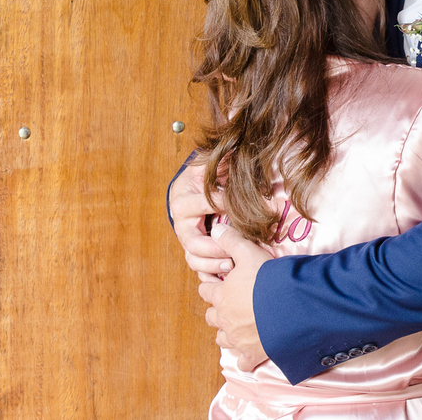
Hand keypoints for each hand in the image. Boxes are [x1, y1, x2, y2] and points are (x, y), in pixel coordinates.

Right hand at [170, 161, 233, 278]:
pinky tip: (228, 272)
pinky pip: (198, 267)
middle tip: (234, 248)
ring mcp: (186, 237)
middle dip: (214, 246)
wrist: (192, 188)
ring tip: (232, 264)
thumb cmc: (203, 175)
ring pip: (193, 258)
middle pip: (191, 240)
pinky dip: (211, 273)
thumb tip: (233, 148)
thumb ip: (219, 158)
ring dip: (212, 264)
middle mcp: (181, 221)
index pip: (203, 202)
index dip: (223, 204)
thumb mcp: (207, 164)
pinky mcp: (194, 250)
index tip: (240, 206)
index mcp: (183, 197)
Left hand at [198, 224, 271, 370]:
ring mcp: (238, 339)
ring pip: (222, 339)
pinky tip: (250, 353)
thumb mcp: (248, 252)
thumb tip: (215, 230)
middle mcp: (225, 319)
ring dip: (227, 333)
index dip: (209, 285)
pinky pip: (243, 362)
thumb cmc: (268, 279)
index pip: (205, 290)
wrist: (290, 307)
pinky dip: (245, 359)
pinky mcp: (253, 354)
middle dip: (217, 311)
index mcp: (221, 296)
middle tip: (229, 304)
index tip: (215, 283)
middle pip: (211, 317)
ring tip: (238, 326)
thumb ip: (231, 240)